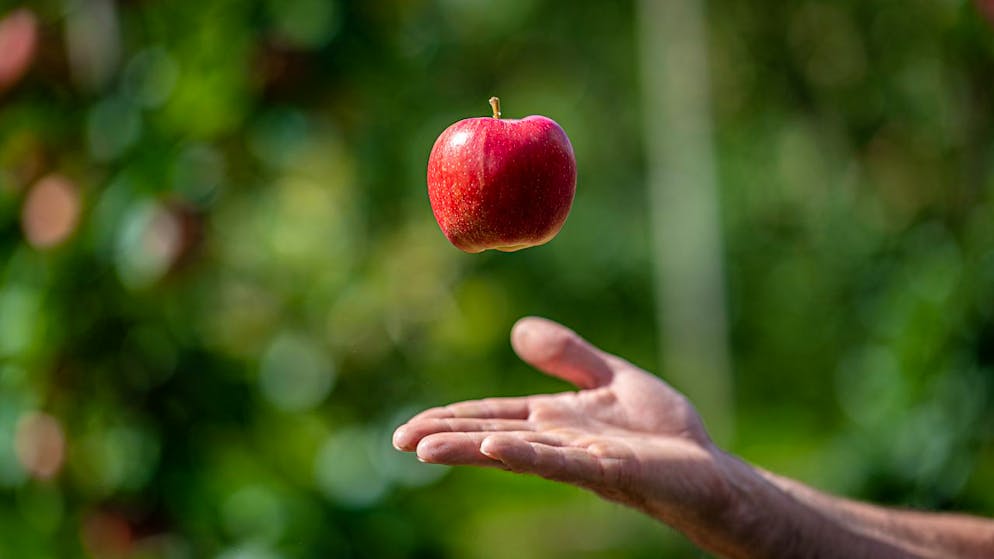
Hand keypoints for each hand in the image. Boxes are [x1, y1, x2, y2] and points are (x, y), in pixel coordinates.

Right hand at [393, 317, 735, 528]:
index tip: (410, 427)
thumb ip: (568, 356)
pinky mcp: (608, 469)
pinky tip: (494, 449)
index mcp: (552, 420)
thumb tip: (517, 329)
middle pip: (490, 435)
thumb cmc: (663, 431)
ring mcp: (579, 458)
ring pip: (514, 450)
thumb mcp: (611, 377)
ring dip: (469, 449)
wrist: (709, 468)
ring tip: (425, 448)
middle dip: (445, 437)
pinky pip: (559, 461)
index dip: (451, 419)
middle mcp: (557, 441)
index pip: (491, 416)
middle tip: (399, 442)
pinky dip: (525, 454)